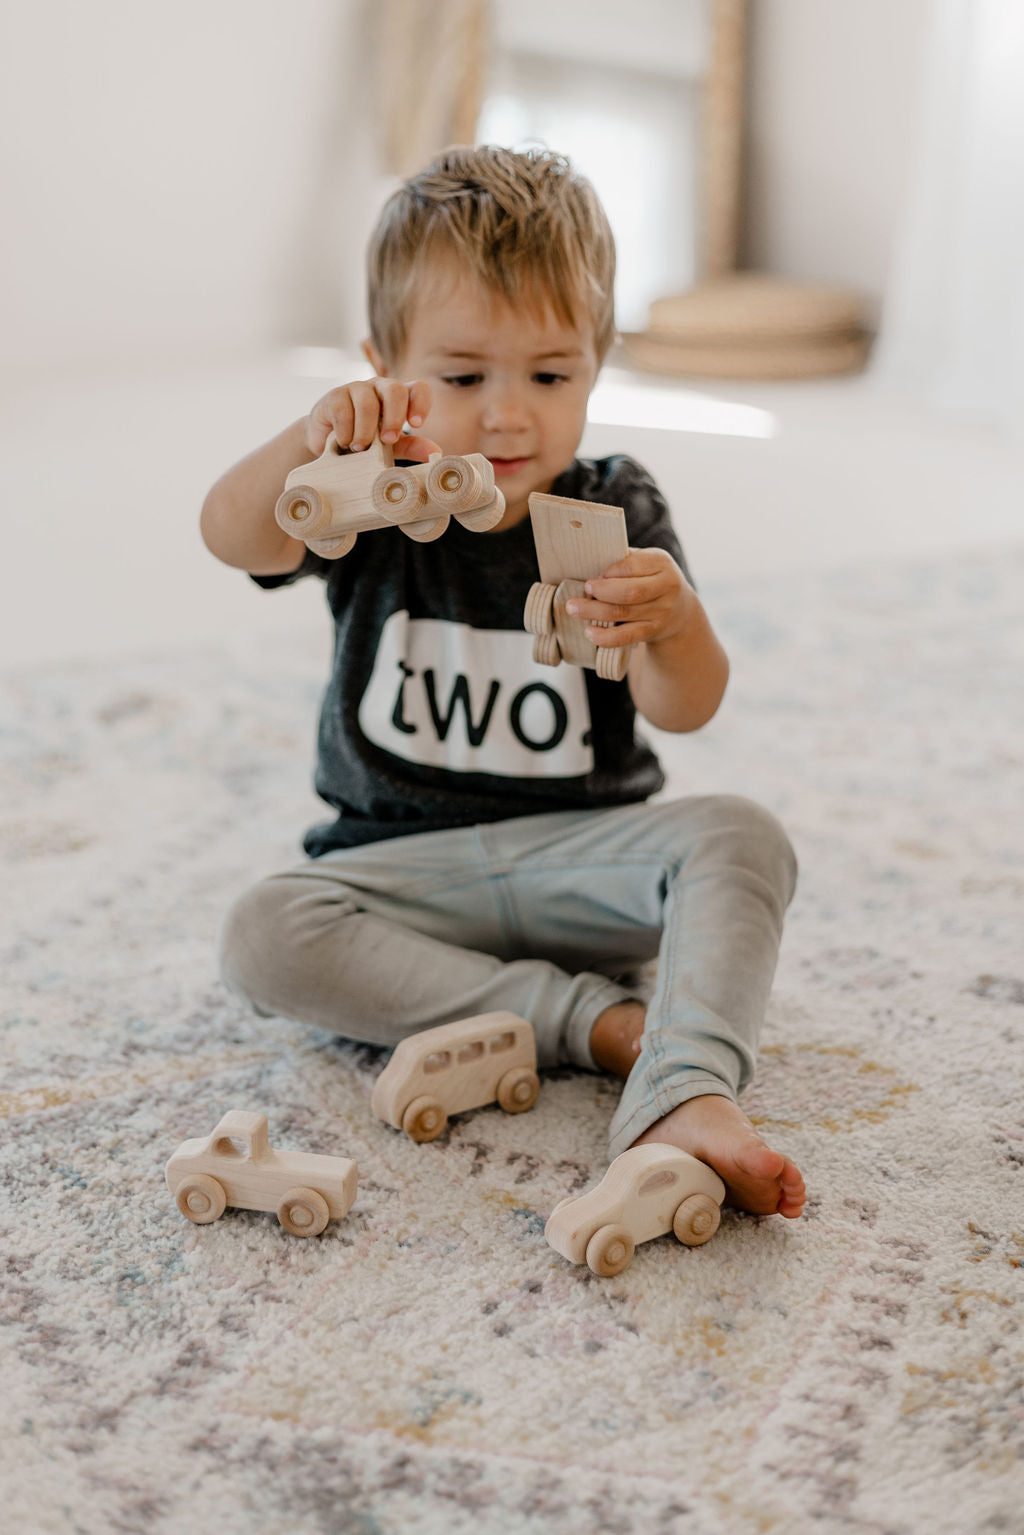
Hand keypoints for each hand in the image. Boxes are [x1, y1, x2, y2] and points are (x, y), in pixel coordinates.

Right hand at [305, 378, 440, 462]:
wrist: (328, 444)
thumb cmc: (366, 442)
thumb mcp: (391, 447)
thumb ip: (412, 446)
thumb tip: (436, 451)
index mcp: (399, 398)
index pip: (418, 388)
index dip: (421, 403)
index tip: (416, 425)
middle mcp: (380, 387)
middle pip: (394, 389)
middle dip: (394, 417)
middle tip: (388, 441)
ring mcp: (356, 388)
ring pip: (367, 402)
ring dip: (365, 431)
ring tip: (360, 449)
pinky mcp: (334, 396)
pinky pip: (343, 411)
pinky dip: (346, 432)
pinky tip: (344, 443)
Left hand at [565, 547, 696, 650]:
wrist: (681, 610)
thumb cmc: (651, 580)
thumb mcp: (647, 563)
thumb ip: (625, 561)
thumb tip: (587, 562)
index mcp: (661, 563)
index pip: (631, 566)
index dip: (609, 572)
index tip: (593, 576)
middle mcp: (666, 587)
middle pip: (630, 592)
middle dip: (601, 592)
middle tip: (582, 590)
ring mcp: (661, 611)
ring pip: (625, 613)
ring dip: (595, 612)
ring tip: (574, 609)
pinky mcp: (653, 631)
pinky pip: (627, 636)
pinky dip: (606, 637)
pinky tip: (590, 632)